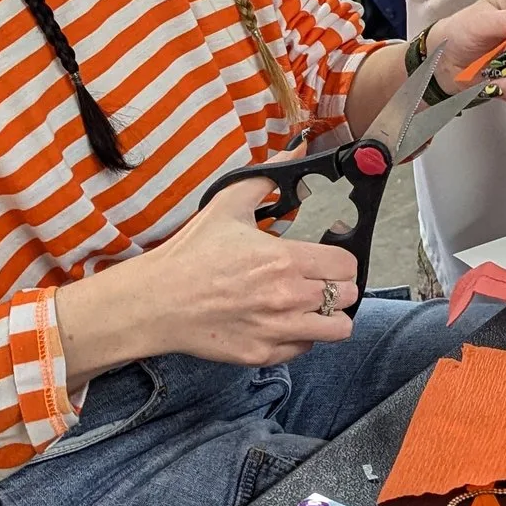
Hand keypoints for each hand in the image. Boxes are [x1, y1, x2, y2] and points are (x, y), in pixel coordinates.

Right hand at [53, 183, 359, 375]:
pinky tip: (284, 322)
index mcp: (287, 260)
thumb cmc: (191, 254)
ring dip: (331, 317)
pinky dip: (301, 338)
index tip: (330, 260)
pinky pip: (304, 349)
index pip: (346, 265)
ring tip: (313, 307)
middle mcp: (289, 298)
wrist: (157, 301)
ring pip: (337, 330)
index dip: (342, 261)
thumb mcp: (228, 204)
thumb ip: (268, 176)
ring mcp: (278, 330)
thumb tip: (296, 151)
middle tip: (322, 282)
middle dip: (340, 287)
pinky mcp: (263, 354)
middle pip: (348, 297)